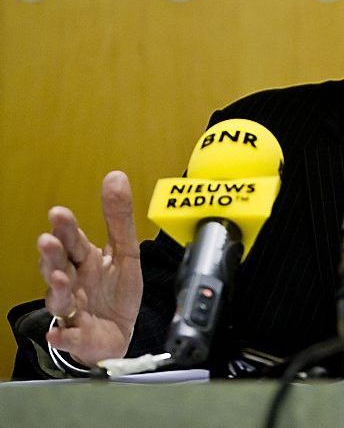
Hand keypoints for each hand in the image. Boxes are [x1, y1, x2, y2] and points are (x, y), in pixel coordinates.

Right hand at [37, 171, 142, 366]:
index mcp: (84, 260)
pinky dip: (63, 334)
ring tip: (61, 278)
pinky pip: (68, 336)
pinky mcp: (77, 335)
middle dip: (52, 254)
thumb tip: (115, 176)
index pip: (72, 241)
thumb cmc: (116, 292)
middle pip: (58, 266)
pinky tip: (58, 332)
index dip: (65, 228)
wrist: (118, 333)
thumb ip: (119, 218)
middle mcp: (72, 282)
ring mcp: (72, 309)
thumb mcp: (126, 252)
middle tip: (48, 241)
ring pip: (59, 299)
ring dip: (58, 288)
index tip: (58, 213)